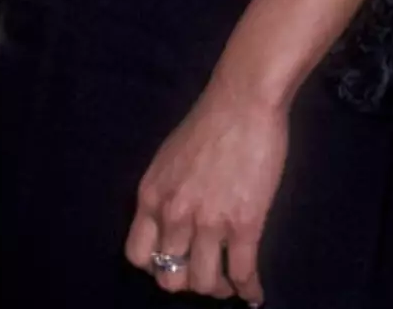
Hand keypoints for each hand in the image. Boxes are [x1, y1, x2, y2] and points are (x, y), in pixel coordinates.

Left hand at [124, 79, 286, 302]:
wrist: (242, 102)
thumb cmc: (207, 124)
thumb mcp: (168, 160)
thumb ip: (166, 195)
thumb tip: (170, 228)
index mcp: (151, 196)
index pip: (138, 256)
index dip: (157, 267)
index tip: (175, 263)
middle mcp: (173, 214)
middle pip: (170, 279)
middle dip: (188, 282)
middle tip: (206, 273)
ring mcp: (208, 221)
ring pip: (205, 284)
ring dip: (218, 288)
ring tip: (230, 282)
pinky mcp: (244, 224)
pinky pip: (242, 275)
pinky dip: (250, 291)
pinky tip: (255, 293)